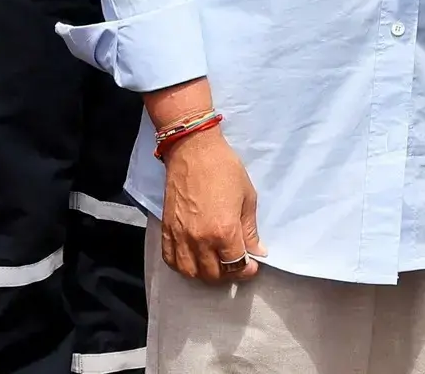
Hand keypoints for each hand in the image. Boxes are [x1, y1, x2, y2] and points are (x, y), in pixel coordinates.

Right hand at [159, 127, 262, 284]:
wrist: (194, 151)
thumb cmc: (225, 170)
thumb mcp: (248, 197)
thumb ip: (251, 230)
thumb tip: (257, 251)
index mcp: (224, 231)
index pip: (236, 266)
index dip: (246, 269)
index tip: (252, 265)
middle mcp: (200, 240)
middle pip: (213, 274)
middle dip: (228, 274)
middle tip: (235, 264)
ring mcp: (181, 237)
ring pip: (191, 273)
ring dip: (205, 274)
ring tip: (215, 264)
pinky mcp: (167, 231)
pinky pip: (171, 261)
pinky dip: (183, 266)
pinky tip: (194, 259)